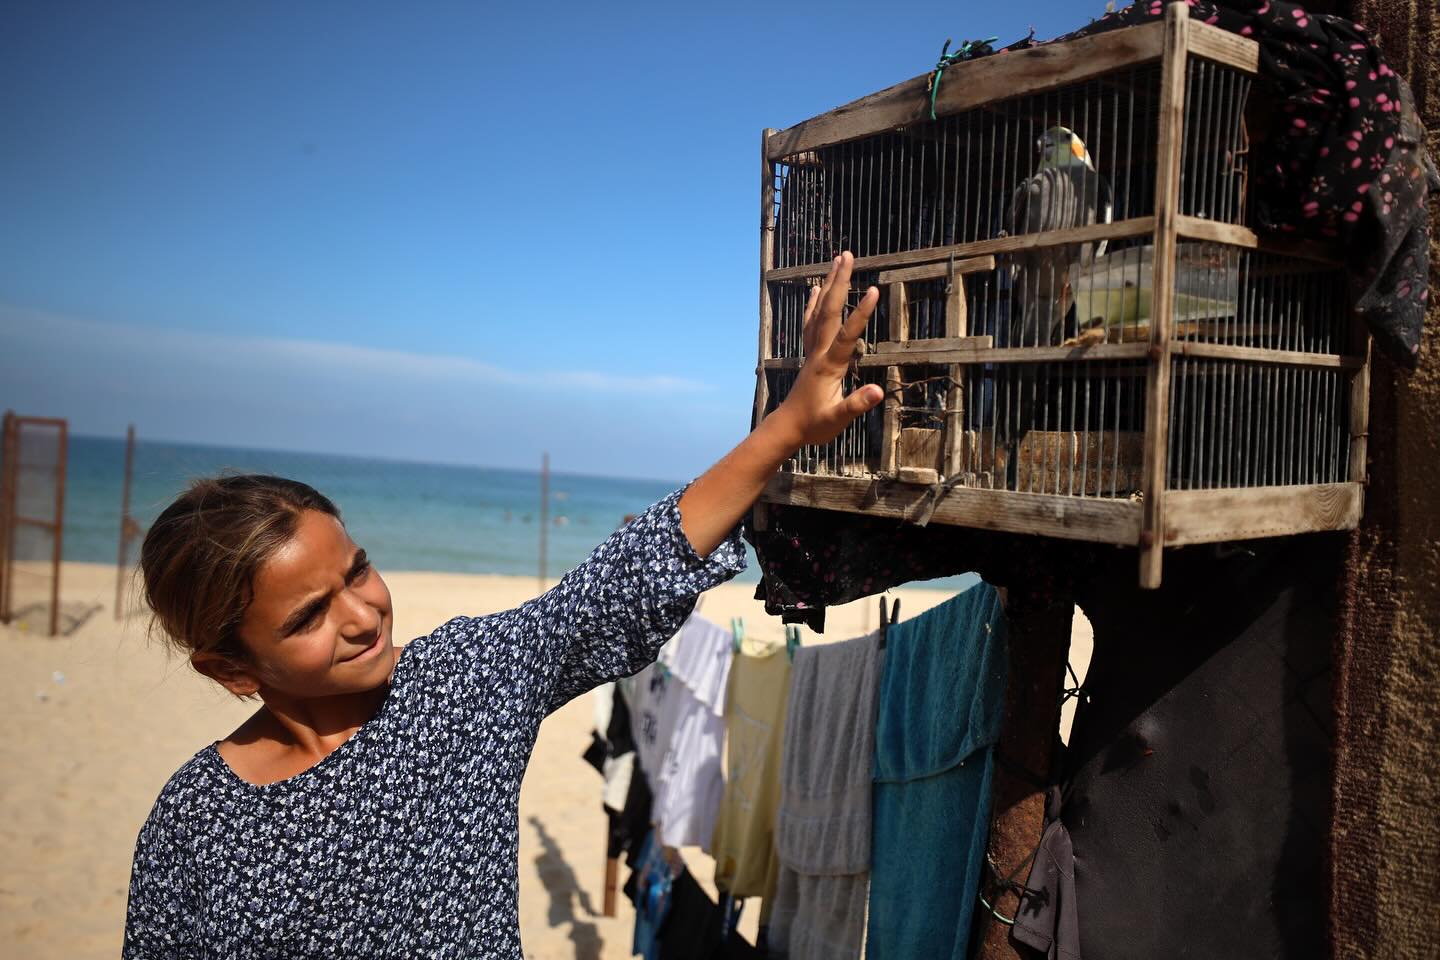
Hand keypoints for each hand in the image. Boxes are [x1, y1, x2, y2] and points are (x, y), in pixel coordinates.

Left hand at [770, 252, 883, 447]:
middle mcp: (819, 352)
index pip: (848, 335)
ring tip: (838, 260)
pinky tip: (817, 288)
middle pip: (829, 311)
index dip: (862, 313)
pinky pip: (811, 321)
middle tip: (847, 255)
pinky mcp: (811, 354)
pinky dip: (814, 302)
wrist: (788, 428)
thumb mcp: (838, 420)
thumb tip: (878, 391)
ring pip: (820, 311)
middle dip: (840, 282)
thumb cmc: (814, 425)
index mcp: (829, 365)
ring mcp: (813, 351)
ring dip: (829, 284)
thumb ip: (857, 405)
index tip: (875, 289)